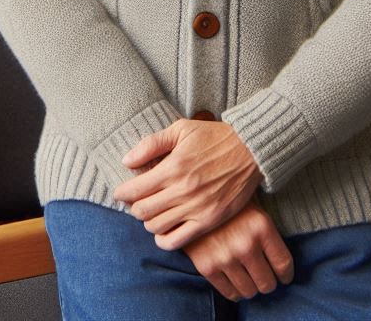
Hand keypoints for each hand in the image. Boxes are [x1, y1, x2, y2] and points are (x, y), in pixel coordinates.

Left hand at [113, 120, 261, 249]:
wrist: (250, 150)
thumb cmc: (214, 137)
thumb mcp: (180, 130)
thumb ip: (151, 144)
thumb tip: (126, 161)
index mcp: (173, 167)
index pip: (135, 190)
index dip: (122, 193)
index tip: (121, 192)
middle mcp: (182, 190)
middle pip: (142, 212)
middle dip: (133, 207)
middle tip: (136, 201)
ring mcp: (196, 208)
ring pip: (156, 227)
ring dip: (148, 222)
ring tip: (151, 212)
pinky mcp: (208, 221)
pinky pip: (178, 240)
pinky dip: (164, 240)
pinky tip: (163, 231)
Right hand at [184, 202, 292, 300]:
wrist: (189, 196)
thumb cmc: (225, 199)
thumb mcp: (251, 203)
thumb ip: (265, 228)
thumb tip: (279, 254)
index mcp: (261, 226)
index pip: (283, 264)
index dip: (286, 274)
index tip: (283, 275)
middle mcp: (245, 244)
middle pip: (267, 283)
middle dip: (267, 281)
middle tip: (263, 275)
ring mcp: (225, 257)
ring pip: (249, 291)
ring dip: (250, 286)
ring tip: (247, 277)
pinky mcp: (207, 267)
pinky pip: (229, 293)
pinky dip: (235, 291)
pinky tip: (234, 279)